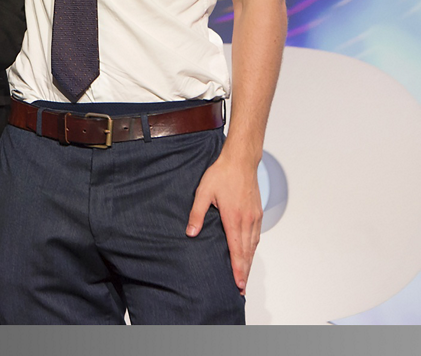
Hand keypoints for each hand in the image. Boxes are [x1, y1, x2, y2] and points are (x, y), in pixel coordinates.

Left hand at [186, 148, 262, 293]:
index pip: (237, 250)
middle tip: (241, 287)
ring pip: (253, 245)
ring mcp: (254, 217)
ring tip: (244, 275)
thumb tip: (190, 233)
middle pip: (247, 252)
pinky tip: (248, 253)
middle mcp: (248, 221)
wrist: (240, 161)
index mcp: (234, 218)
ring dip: (249, 262)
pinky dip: (252, 248)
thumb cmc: (221, 175)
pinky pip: (256, 236)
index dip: (238, 268)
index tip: (238, 283)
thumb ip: (196, 214)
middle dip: (244, 271)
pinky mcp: (257, 213)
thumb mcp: (203, 193)